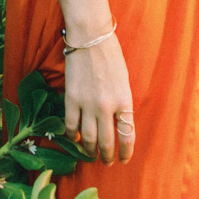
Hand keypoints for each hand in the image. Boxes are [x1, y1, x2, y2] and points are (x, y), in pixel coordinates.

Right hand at [63, 33, 134, 164]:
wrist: (90, 37)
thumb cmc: (111, 55)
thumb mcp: (124, 80)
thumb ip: (121, 103)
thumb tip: (118, 125)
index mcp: (124, 99)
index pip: (127, 135)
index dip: (126, 151)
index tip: (124, 159)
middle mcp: (107, 106)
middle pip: (107, 142)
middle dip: (107, 156)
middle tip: (107, 161)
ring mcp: (87, 103)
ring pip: (88, 139)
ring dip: (90, 151)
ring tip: (91, 155)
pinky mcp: (71, 99)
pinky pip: (71, 126)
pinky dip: (73, 137)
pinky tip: (75, 139)